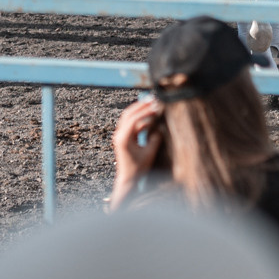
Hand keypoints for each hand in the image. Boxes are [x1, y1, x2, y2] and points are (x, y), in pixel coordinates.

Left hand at [108, 96, 164, 210]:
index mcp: (123, 138)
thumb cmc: (138, 169)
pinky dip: (139, 117)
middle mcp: (119, 135)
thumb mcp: (149, 154)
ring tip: (151, 103)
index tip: (156, 107)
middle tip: (153, 99)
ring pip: (128, 117)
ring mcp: (120, 135)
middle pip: (129, 114)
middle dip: (141, 105)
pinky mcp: (123, 137)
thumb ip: (155, 139)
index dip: (146, 111)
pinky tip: (148, 115)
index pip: (134, 119)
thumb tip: (159, 127)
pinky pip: (130, 123)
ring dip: (139, 109)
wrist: (128, 179)